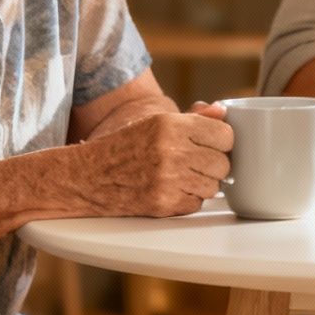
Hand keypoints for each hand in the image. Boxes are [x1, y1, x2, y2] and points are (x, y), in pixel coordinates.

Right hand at [77, 104, 233, 217]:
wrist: (89, 176)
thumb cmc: (126, 146)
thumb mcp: (157, 121)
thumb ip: (194, 117)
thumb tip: (222, 110)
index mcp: (171, 125)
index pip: (225, 135)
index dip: (222, 141)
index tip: (213, 145)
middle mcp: (171, 150)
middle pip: (223, 164)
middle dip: (214, 165)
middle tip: (197, 163)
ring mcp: (168, 179)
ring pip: (213, 186)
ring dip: (203, 183)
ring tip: (182, 176)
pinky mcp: (163, 203)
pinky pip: (196, 203)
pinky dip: (188, 199)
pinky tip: (172, 189)